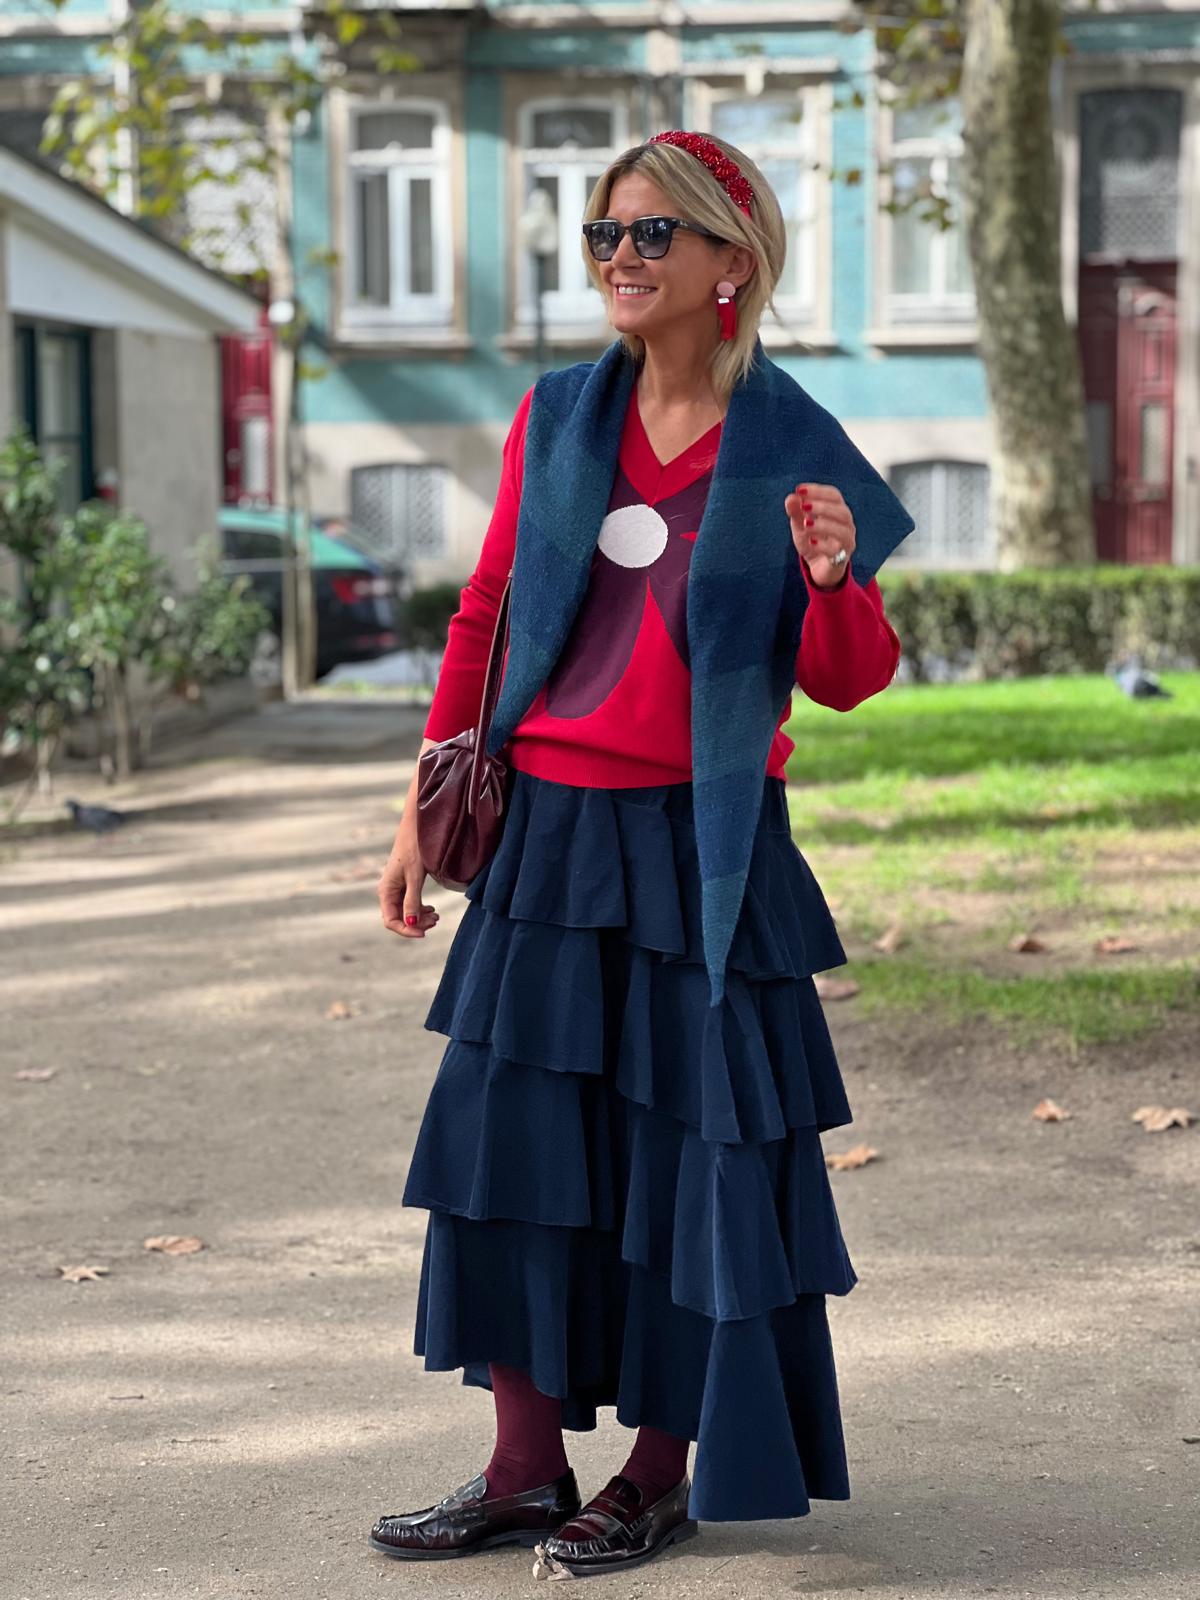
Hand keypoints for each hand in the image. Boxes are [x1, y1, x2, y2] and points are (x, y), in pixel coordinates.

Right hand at [379, 814, 439, 938]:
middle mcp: (388, 890)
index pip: (391, 921)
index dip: (406, 930)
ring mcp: (396, 886)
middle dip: (416, 923)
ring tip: (437, 915)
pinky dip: (421, 908)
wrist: (418, 825)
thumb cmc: (416, 847)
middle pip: (399, 917)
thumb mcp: (415, 876)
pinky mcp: (405, 881)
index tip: (424, 933)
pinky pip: (410, 902)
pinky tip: (431, 908)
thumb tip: (411, 923)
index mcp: (386, 890)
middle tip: (437, 919)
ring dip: (420, 917)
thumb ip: (412, 900)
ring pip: (405, 911)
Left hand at [784, 482, 855, 588]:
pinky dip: (823, 545)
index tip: (799, 490)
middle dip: (822, 507)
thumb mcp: (800, 525)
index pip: (834, 495)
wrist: (819, 568)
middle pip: (842, 511)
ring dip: (824, 524)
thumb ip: (795, 511)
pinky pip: (836, 550)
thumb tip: (791, 497)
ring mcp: (846, 542)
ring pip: (843, 530)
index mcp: (837, 511)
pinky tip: (811, 542)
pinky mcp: (841, 558)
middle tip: (804, 506)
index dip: (818, 490)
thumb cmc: (813, 541)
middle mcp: (846, 525)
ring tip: (806, 524)